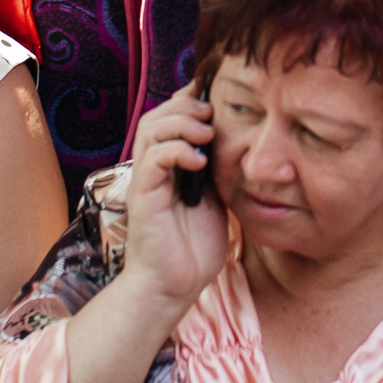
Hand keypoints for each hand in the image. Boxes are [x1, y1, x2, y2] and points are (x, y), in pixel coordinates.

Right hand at [122, 87, 230, 312]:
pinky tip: (198, 161)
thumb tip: (239, 140)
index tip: (215, 96)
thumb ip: (219, 169)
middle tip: (211, 114)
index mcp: (170, 166)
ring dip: (181, 123)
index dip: (188, 102)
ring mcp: (146, 181)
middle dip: (185, 106)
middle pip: (157, 116)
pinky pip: (152, 160)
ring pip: (151, 130)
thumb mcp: (217, 198)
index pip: (169, 118)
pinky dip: (175, 151)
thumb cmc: (195, 247)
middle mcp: (153, 169)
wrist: (175, 285)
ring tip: (206, 132)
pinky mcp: (143, 196)